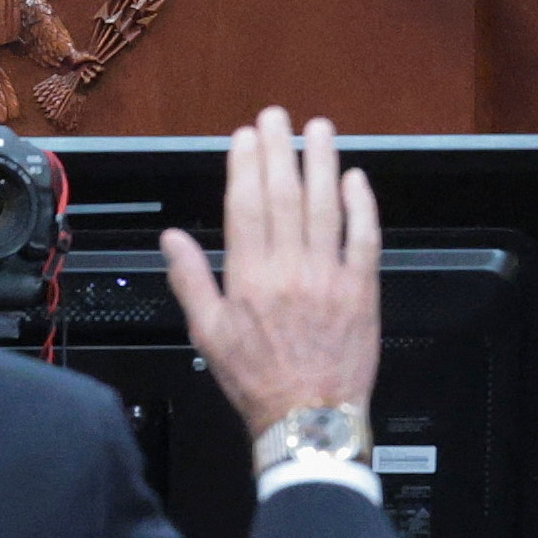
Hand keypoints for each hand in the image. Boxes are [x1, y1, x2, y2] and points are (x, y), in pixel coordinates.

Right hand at [161, 108, 381, 438]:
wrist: (309, 420)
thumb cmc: (258, 381)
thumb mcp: (209, 335)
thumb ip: (191, 281)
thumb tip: (172, 239)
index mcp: (249, 279)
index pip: (246, 206)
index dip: (245, 166)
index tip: (245, 138)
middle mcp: (289, 270)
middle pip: (285, 195)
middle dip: (279, 150)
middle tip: (276, 117)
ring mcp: (329, 277)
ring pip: (325, 207)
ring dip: (322, 163)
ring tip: (318, 129)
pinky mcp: (362, 289)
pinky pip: (364, 237)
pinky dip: (361, 205)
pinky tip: (355, 179)